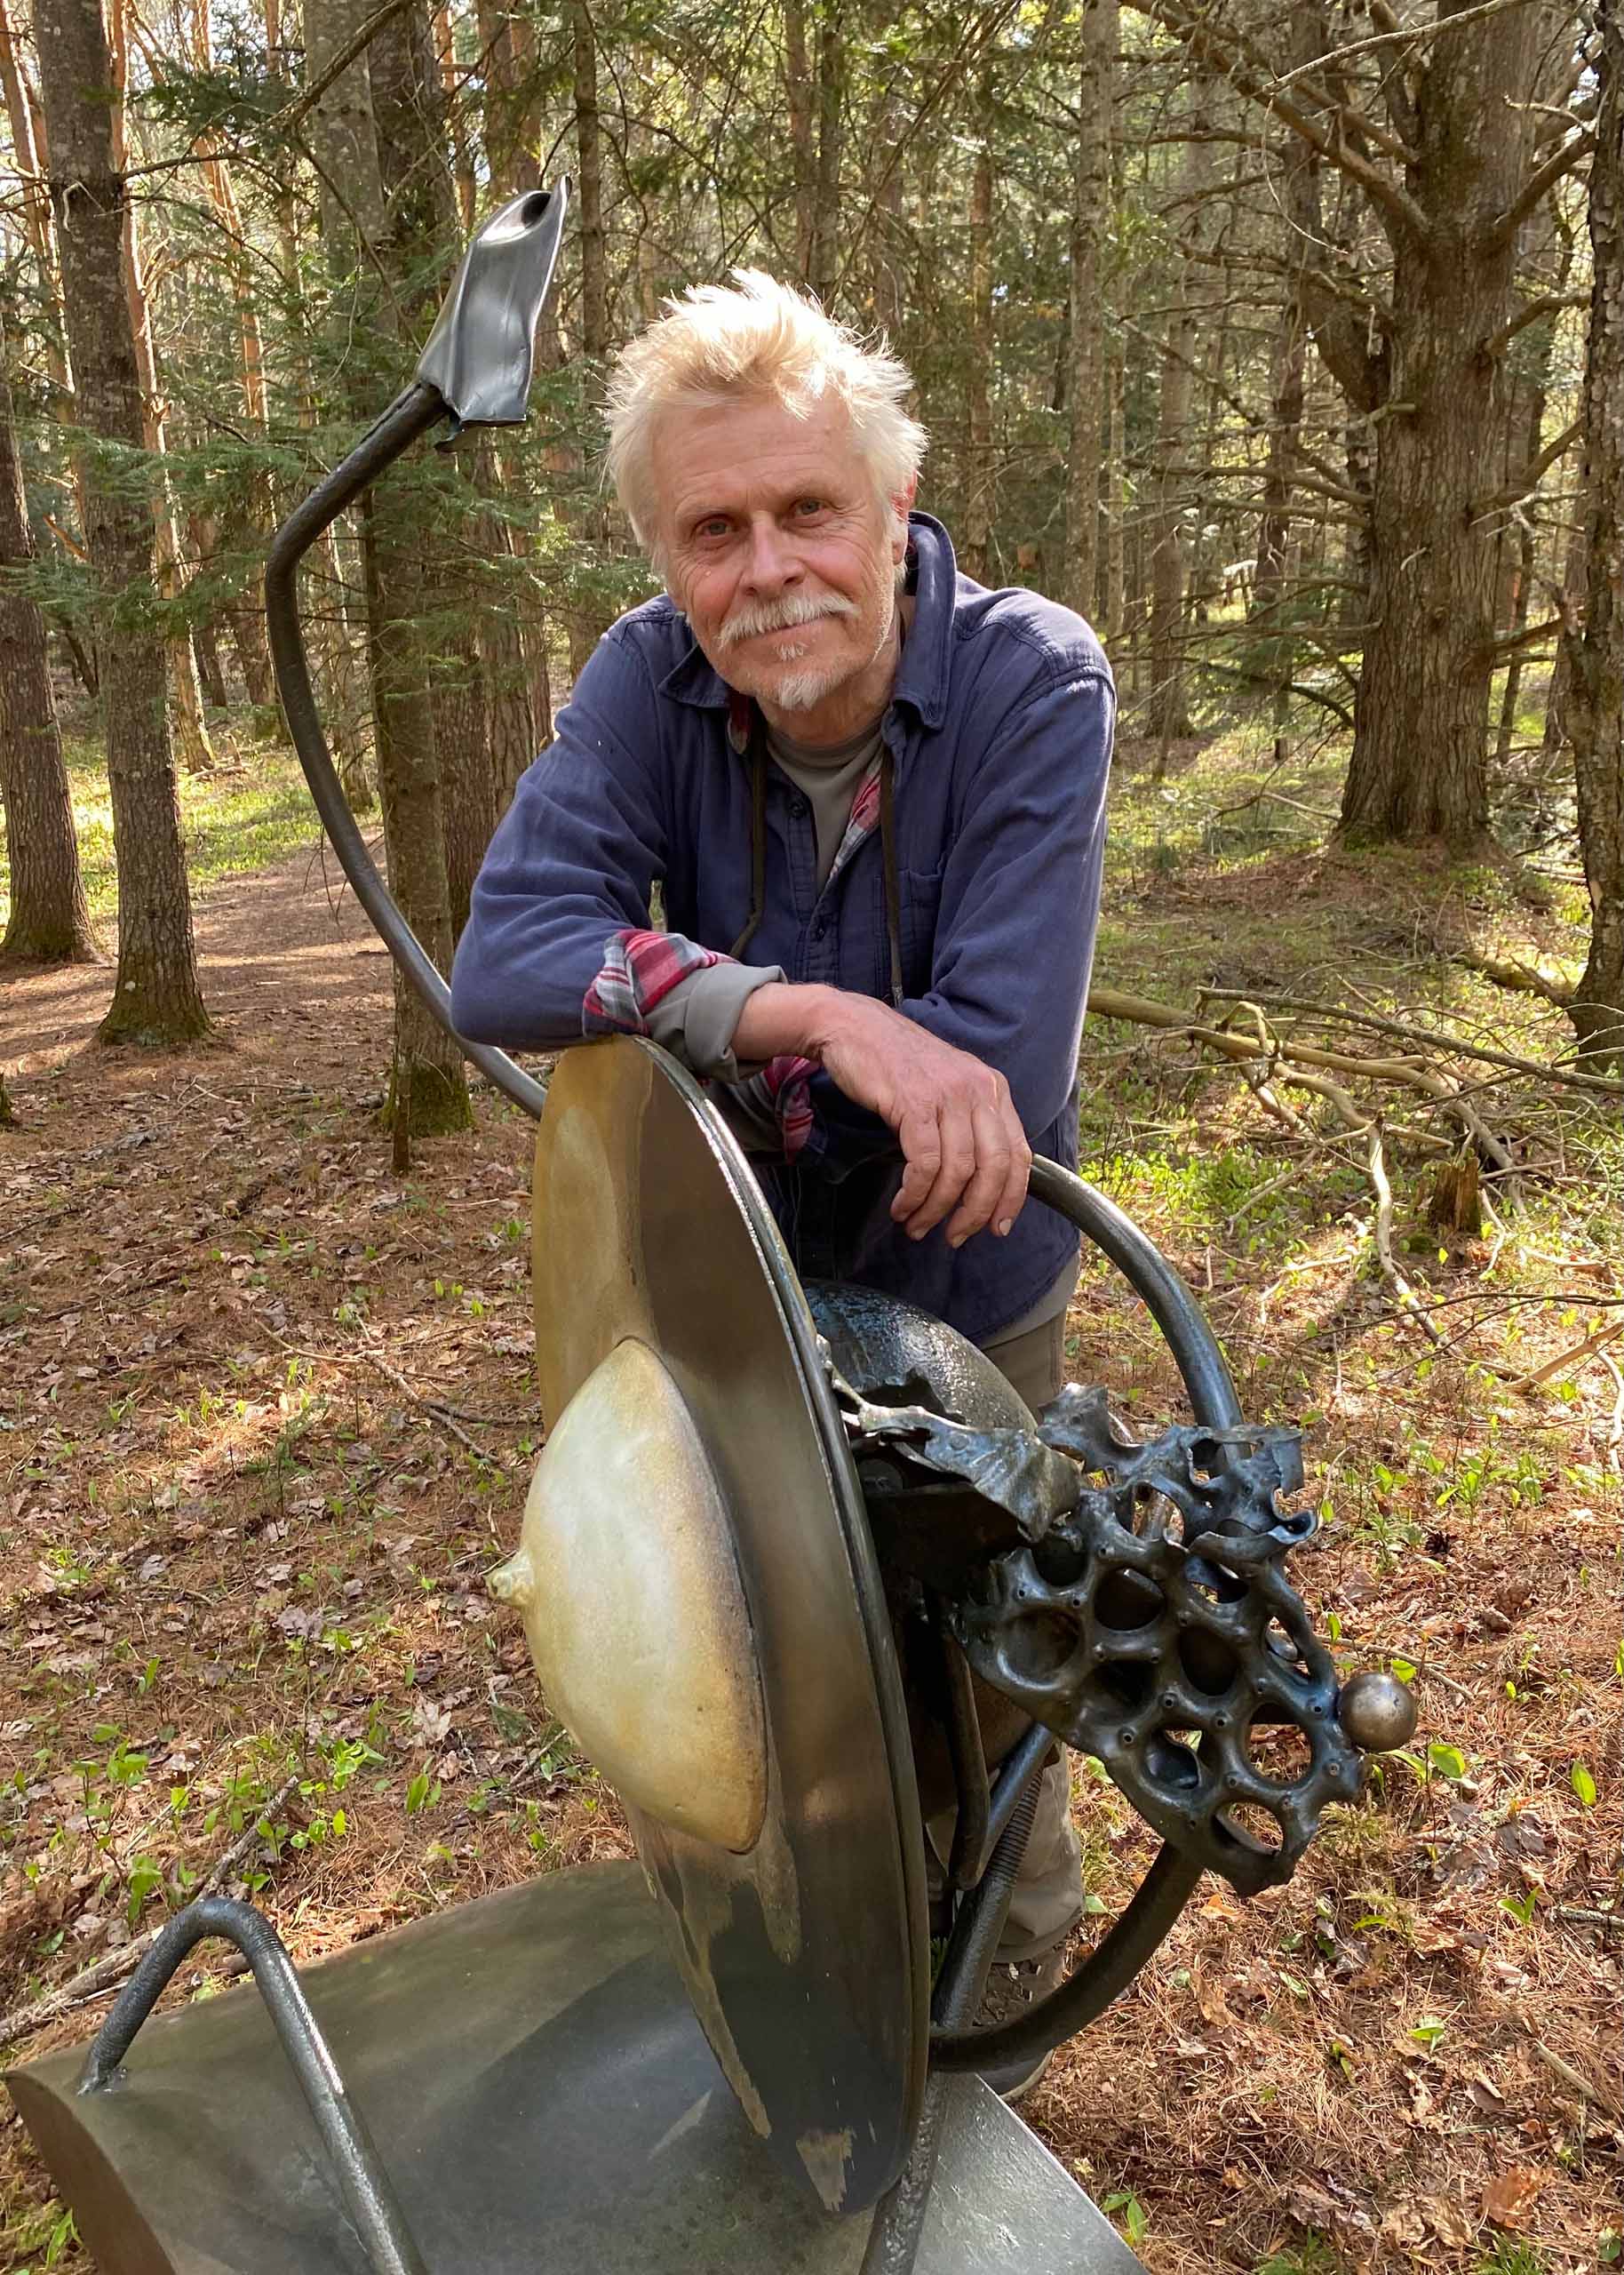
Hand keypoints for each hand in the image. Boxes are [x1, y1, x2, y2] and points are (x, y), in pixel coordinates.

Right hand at [735, 984, 1030, 1245]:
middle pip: (994, 1168)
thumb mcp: (947, 1087)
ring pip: (958, 1171)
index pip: (1019, 1154)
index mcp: (992, 1089)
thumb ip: (968, 1123)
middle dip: (976, 1213)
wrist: (852, 1027)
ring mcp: (947, 1095)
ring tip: (917, 1225)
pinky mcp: (914, 1103)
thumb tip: (977, 1180)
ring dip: (937, 1209)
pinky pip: (924, 1164)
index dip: (1010, 1198)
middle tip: (955, 1236)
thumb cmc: (896, 1064)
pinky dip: (915, 1194)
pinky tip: (902, 1206)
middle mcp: (977, 1090)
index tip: (997, 1227)